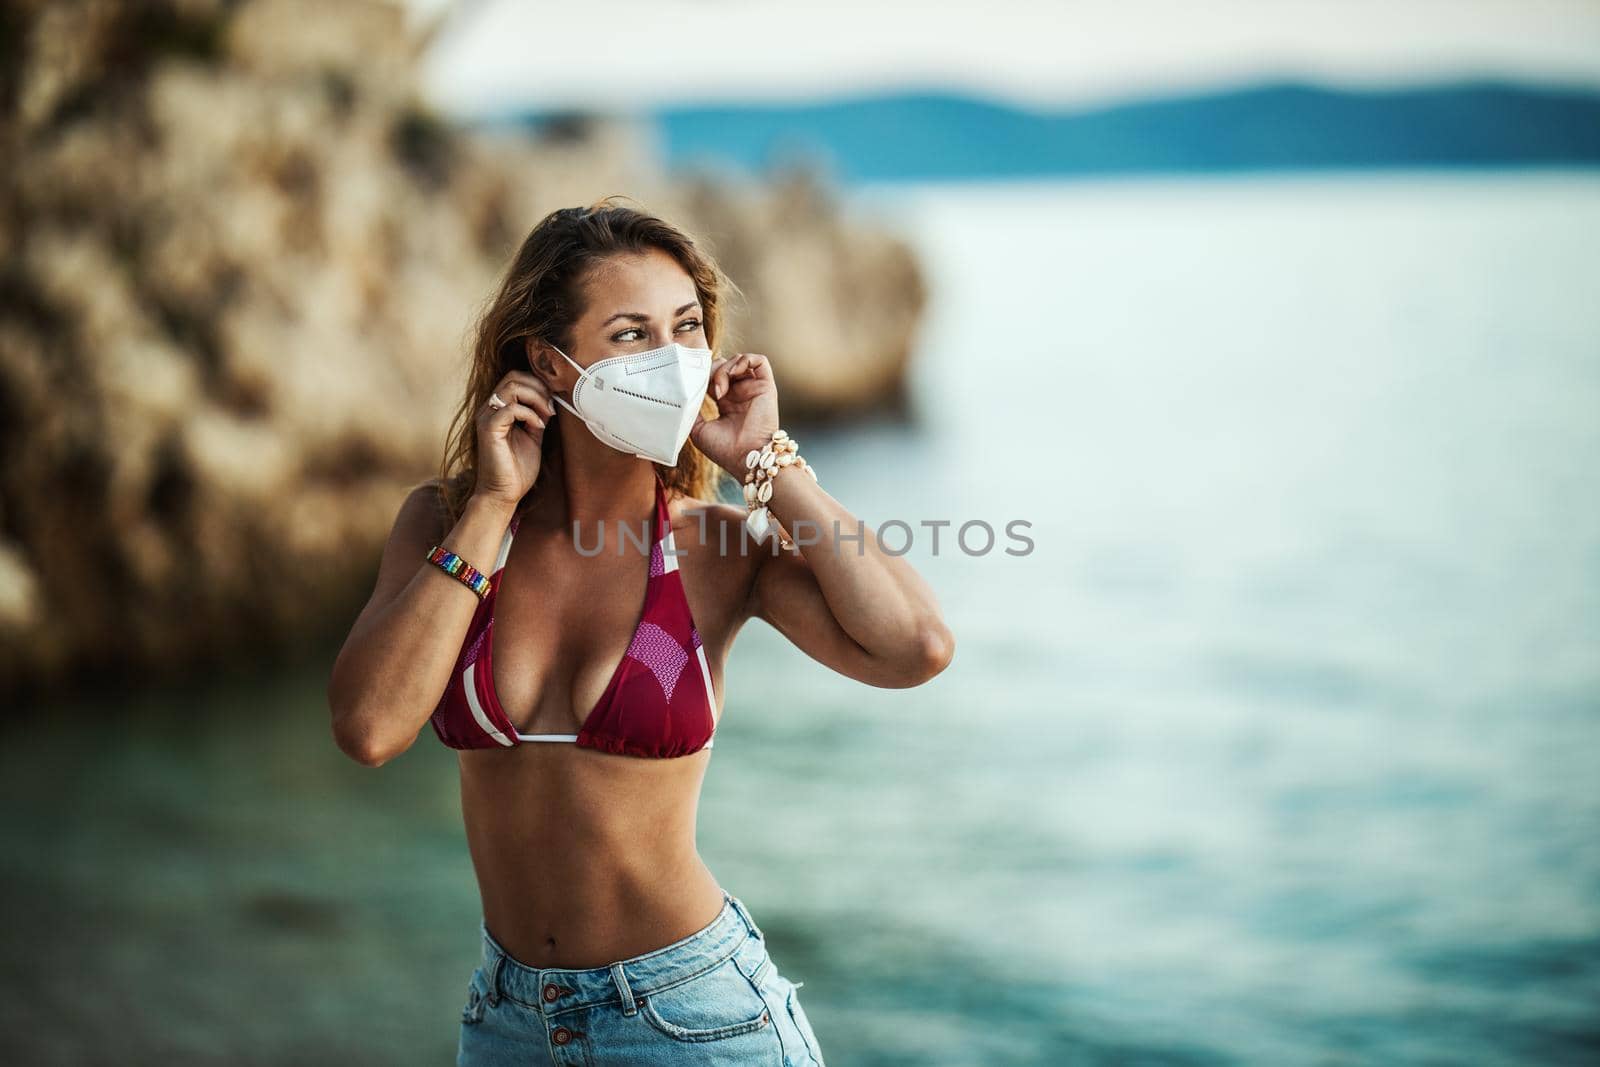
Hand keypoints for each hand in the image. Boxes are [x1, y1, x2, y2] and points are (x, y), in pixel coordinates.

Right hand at [472, 372, 555, 508]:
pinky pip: (510, 409)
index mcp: (498, 409)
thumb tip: (549, 400)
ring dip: (536, 397)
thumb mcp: (533, 435)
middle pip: (513, 377)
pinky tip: (538, 427)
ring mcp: (487, 417)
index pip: (515, 378)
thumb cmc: (517, 468)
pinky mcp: (488, 429)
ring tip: (547, 414)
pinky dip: (530, 413)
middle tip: (551, 407)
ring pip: (511, 387)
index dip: (537, 384)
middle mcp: (489, 409)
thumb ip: (537, 416)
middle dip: (538, 388)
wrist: (504, 493)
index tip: (552, 403)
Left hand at [690, 352, 780, 475]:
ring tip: (718, 389)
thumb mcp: (698, 430)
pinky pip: (760, 361)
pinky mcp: (766, 387)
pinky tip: (733, 373)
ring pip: (738, 361)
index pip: (713, 376)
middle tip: (705, 386)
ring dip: (724, 368)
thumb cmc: (724, 450)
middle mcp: (741, 393)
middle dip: (711, 369)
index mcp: (727, 402)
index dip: (702, 374)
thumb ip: (691, 411)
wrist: (745, 459)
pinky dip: (744, 360)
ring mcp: (753, 389)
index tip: (693, 382)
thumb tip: (680, 395)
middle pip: (724, 364)